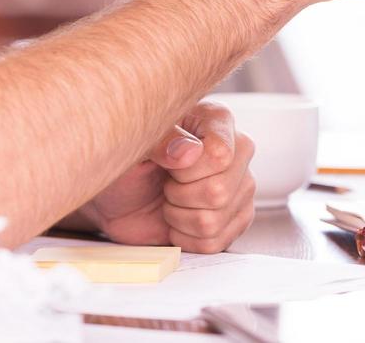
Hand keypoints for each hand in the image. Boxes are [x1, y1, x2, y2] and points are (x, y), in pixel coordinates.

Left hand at [70, 102, 255, 252]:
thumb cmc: (130, 163)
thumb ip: (161, 141)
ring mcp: (242, 187)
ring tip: (171, 202)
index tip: (167, 165)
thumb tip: (188, 152)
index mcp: (216, 120)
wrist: (123, 196)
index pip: (220, 155)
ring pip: (214, 221)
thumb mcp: (136, 145)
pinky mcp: (237, 218)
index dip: (186, 170)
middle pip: (219, 192)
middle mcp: (238, 151)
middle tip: (166, 185)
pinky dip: (186, 238)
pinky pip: (215, 243)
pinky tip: (179, 221)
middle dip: (178, 196)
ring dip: (179, 219)